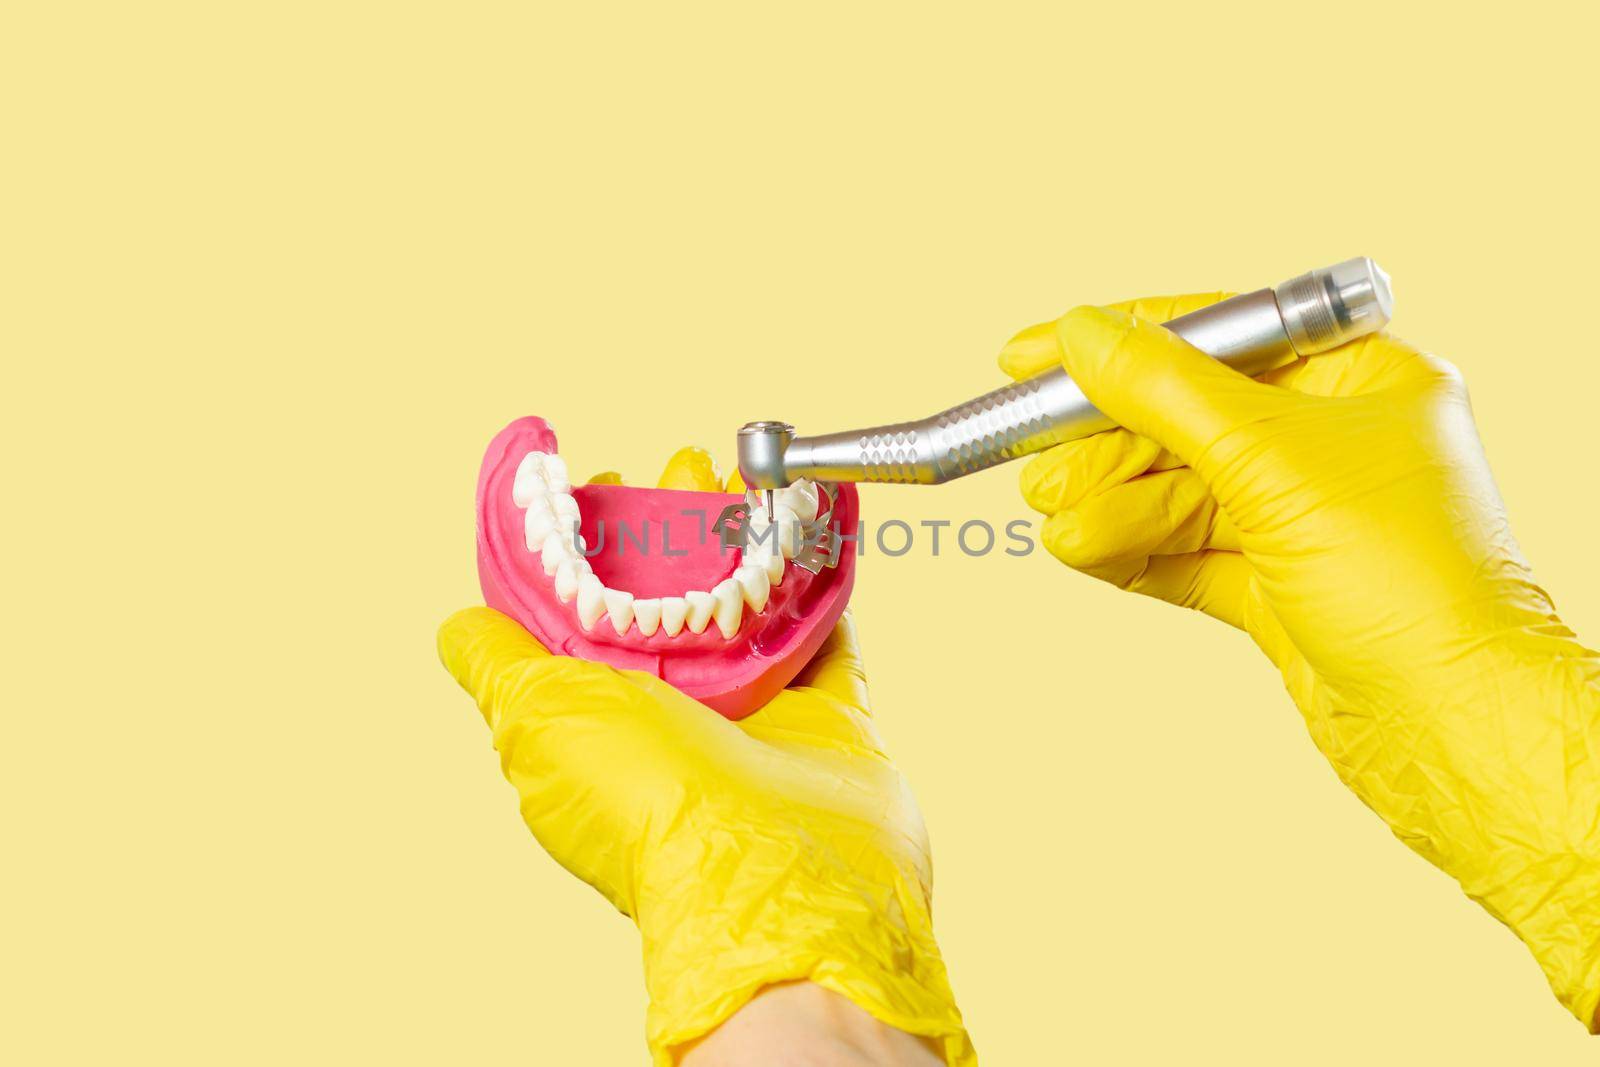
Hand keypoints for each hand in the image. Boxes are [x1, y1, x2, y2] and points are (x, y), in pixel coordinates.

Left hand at [439, 448, 971, 1065]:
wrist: (783, 880)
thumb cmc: (650, 801)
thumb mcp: (539, 719)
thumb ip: (499, 663)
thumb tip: (456, 625)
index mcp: (602, 714)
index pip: (584, 614)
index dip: (589, 547)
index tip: (602, 484)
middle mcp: (677, 719)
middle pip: (672, 601)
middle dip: (675, 528)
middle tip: (685, 466)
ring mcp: (759, 721)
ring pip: (750, 607)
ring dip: (747, 542)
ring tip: (745, 476)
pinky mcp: (832, 722)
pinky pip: (829, 631)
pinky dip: (827, 578)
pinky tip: (820, 525)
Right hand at [1001, 296, 1599, 1027]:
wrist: (1450, 728)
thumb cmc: (1412, 586)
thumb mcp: (1270, 460)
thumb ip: (1164, 390)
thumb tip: (1083, 332)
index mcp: (1360, 378)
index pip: (1216, 334)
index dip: (1117, 343)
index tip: (1030, 355)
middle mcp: (1334, 442)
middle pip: (1184, 418)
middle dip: (1105, 446)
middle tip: (1040, 468)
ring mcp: (1305, 517)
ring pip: (1176, 492)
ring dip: (1110, 508)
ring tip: (1061, 527)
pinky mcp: (1279, 586)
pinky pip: (1184, 552)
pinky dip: (1132, 552)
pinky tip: (1087, 552)